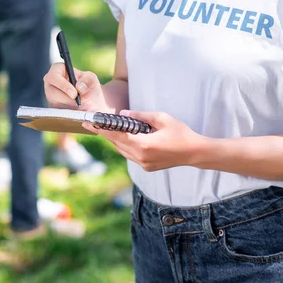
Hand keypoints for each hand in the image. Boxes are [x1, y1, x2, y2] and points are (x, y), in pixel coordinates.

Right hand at [43, 63, 110, 112]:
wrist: (91, 101)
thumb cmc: (89, 86)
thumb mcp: (92, 79)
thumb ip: (87, 80)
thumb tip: (79, 87)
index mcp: (58, 69)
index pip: (53, 76)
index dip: (63, 85)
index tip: (74, 94)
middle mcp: (50, 82)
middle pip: (51, 91)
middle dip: (65, 98)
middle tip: (78, 102)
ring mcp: (50, 95)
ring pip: (53, 103)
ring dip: (67, 106)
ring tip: (79, 105)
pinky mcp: (52, 106)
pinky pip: (55, 111)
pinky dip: (66, 112)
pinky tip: (75, 111)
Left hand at [85, 110, 203, 171]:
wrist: (194, 152)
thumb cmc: (180, 133)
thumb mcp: (161, 118)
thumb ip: (141, 116)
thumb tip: (123, 115)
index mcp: (143, 145)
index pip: (116, 135)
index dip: (101, 128)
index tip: (88, 123)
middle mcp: (141, 157)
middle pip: (117, 143)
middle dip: (105, 133)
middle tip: (94, 123)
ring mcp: (144, 164)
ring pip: (122, 151)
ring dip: (115, 140)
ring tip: (107, 128)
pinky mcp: (147, 167)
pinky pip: (130, 155)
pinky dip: (125, 146)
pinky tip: (124, 137)